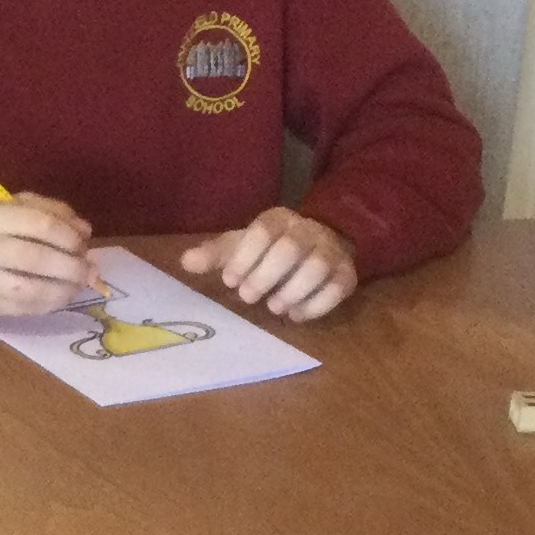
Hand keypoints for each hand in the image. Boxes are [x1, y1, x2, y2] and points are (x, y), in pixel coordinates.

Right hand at [0, 195, 97, 314]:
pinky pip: (21, 309)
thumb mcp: (8, 206)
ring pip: (31, 290)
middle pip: (39, 259)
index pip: (41, 225)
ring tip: (77, 287)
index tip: (84, 245)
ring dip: (64, 291)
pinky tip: (58, 298)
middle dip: (73, 268)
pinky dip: (47, 305)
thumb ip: (48, 211)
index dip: (70, 237)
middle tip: (89, 271)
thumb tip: (85, 232)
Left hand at [180, 208, 356, 320]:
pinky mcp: (347, 275)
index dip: (244, 257)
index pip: (263, 230)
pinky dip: (315, 306)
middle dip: (264, 277)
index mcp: (278, 219)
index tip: (230, 280)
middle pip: (290, 249)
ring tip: (272, 307)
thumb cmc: (268, 250)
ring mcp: (332, 251)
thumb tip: (186, 262)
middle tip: (247, 296)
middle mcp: (309, 230)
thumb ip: (215, 255)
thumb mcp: (240, 247)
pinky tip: (295, 315)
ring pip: (317, 268)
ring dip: (291, 292)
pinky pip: (337, 289)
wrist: (316, 247)